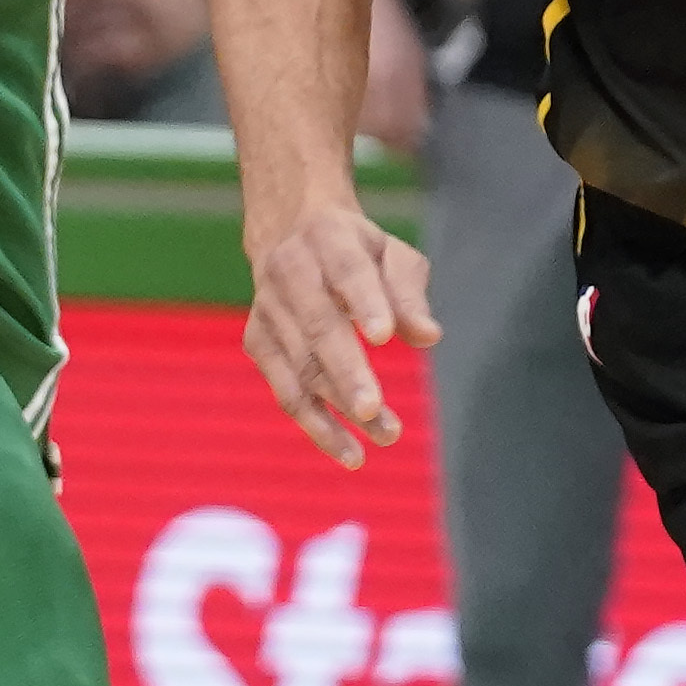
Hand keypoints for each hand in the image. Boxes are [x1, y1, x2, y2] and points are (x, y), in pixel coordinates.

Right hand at [242, 198, 438, 468]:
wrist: (288, 234)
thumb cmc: (356, 250)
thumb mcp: (391, 253)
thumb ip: (409, 292)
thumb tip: (428, 336)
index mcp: (327, 236)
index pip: (347, 270)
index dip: (365, 302)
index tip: (384, 336)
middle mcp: (289, 271)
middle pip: (318, 326)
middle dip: (345, 371)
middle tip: (374, 410)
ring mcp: (267, 309)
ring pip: (301, 366)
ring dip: (339, 408)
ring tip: (386, 437)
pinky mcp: (257, 342)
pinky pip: (286, 391)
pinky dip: (317, 425)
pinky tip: (350, 451)